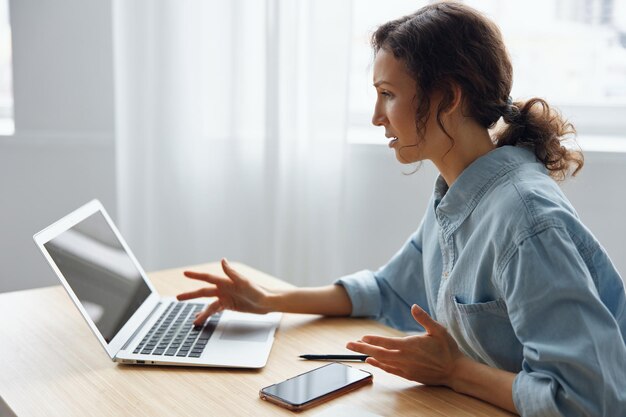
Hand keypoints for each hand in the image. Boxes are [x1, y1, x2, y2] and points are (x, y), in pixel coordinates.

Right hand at [176, 258, 270, 325]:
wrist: (267, 301)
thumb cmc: (257, 290)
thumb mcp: (244, 282)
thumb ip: (232, 272)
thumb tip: (223, 260)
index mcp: (225, 282)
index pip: (208, 278)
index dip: (196, 276)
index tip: (185, 273)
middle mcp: (223, 289)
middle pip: (203, 292)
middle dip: (191, 295)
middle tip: (178, 297)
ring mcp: (225, 297)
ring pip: (209, 305)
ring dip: (201, 312)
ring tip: (193, 321)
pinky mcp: (229, 305)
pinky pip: (215, 310)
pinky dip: (208, 315)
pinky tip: (202, 319)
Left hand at [346, 304, 464, 386]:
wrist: (455, 371)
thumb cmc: (447, 349)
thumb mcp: (438, 330)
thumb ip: (424, 318)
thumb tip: (413, 306)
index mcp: (410, 345)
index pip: (386, 342)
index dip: (373, 339)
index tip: (362, 336)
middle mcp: (405, 358)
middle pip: (379, 352)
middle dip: (362, 347)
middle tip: (348, 344)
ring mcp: (405, 368)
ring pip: (382, 361)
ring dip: (368, 355)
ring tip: (357, 350)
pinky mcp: (408, 375)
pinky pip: (390, 370)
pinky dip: (379, 365)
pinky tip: (371, 361)